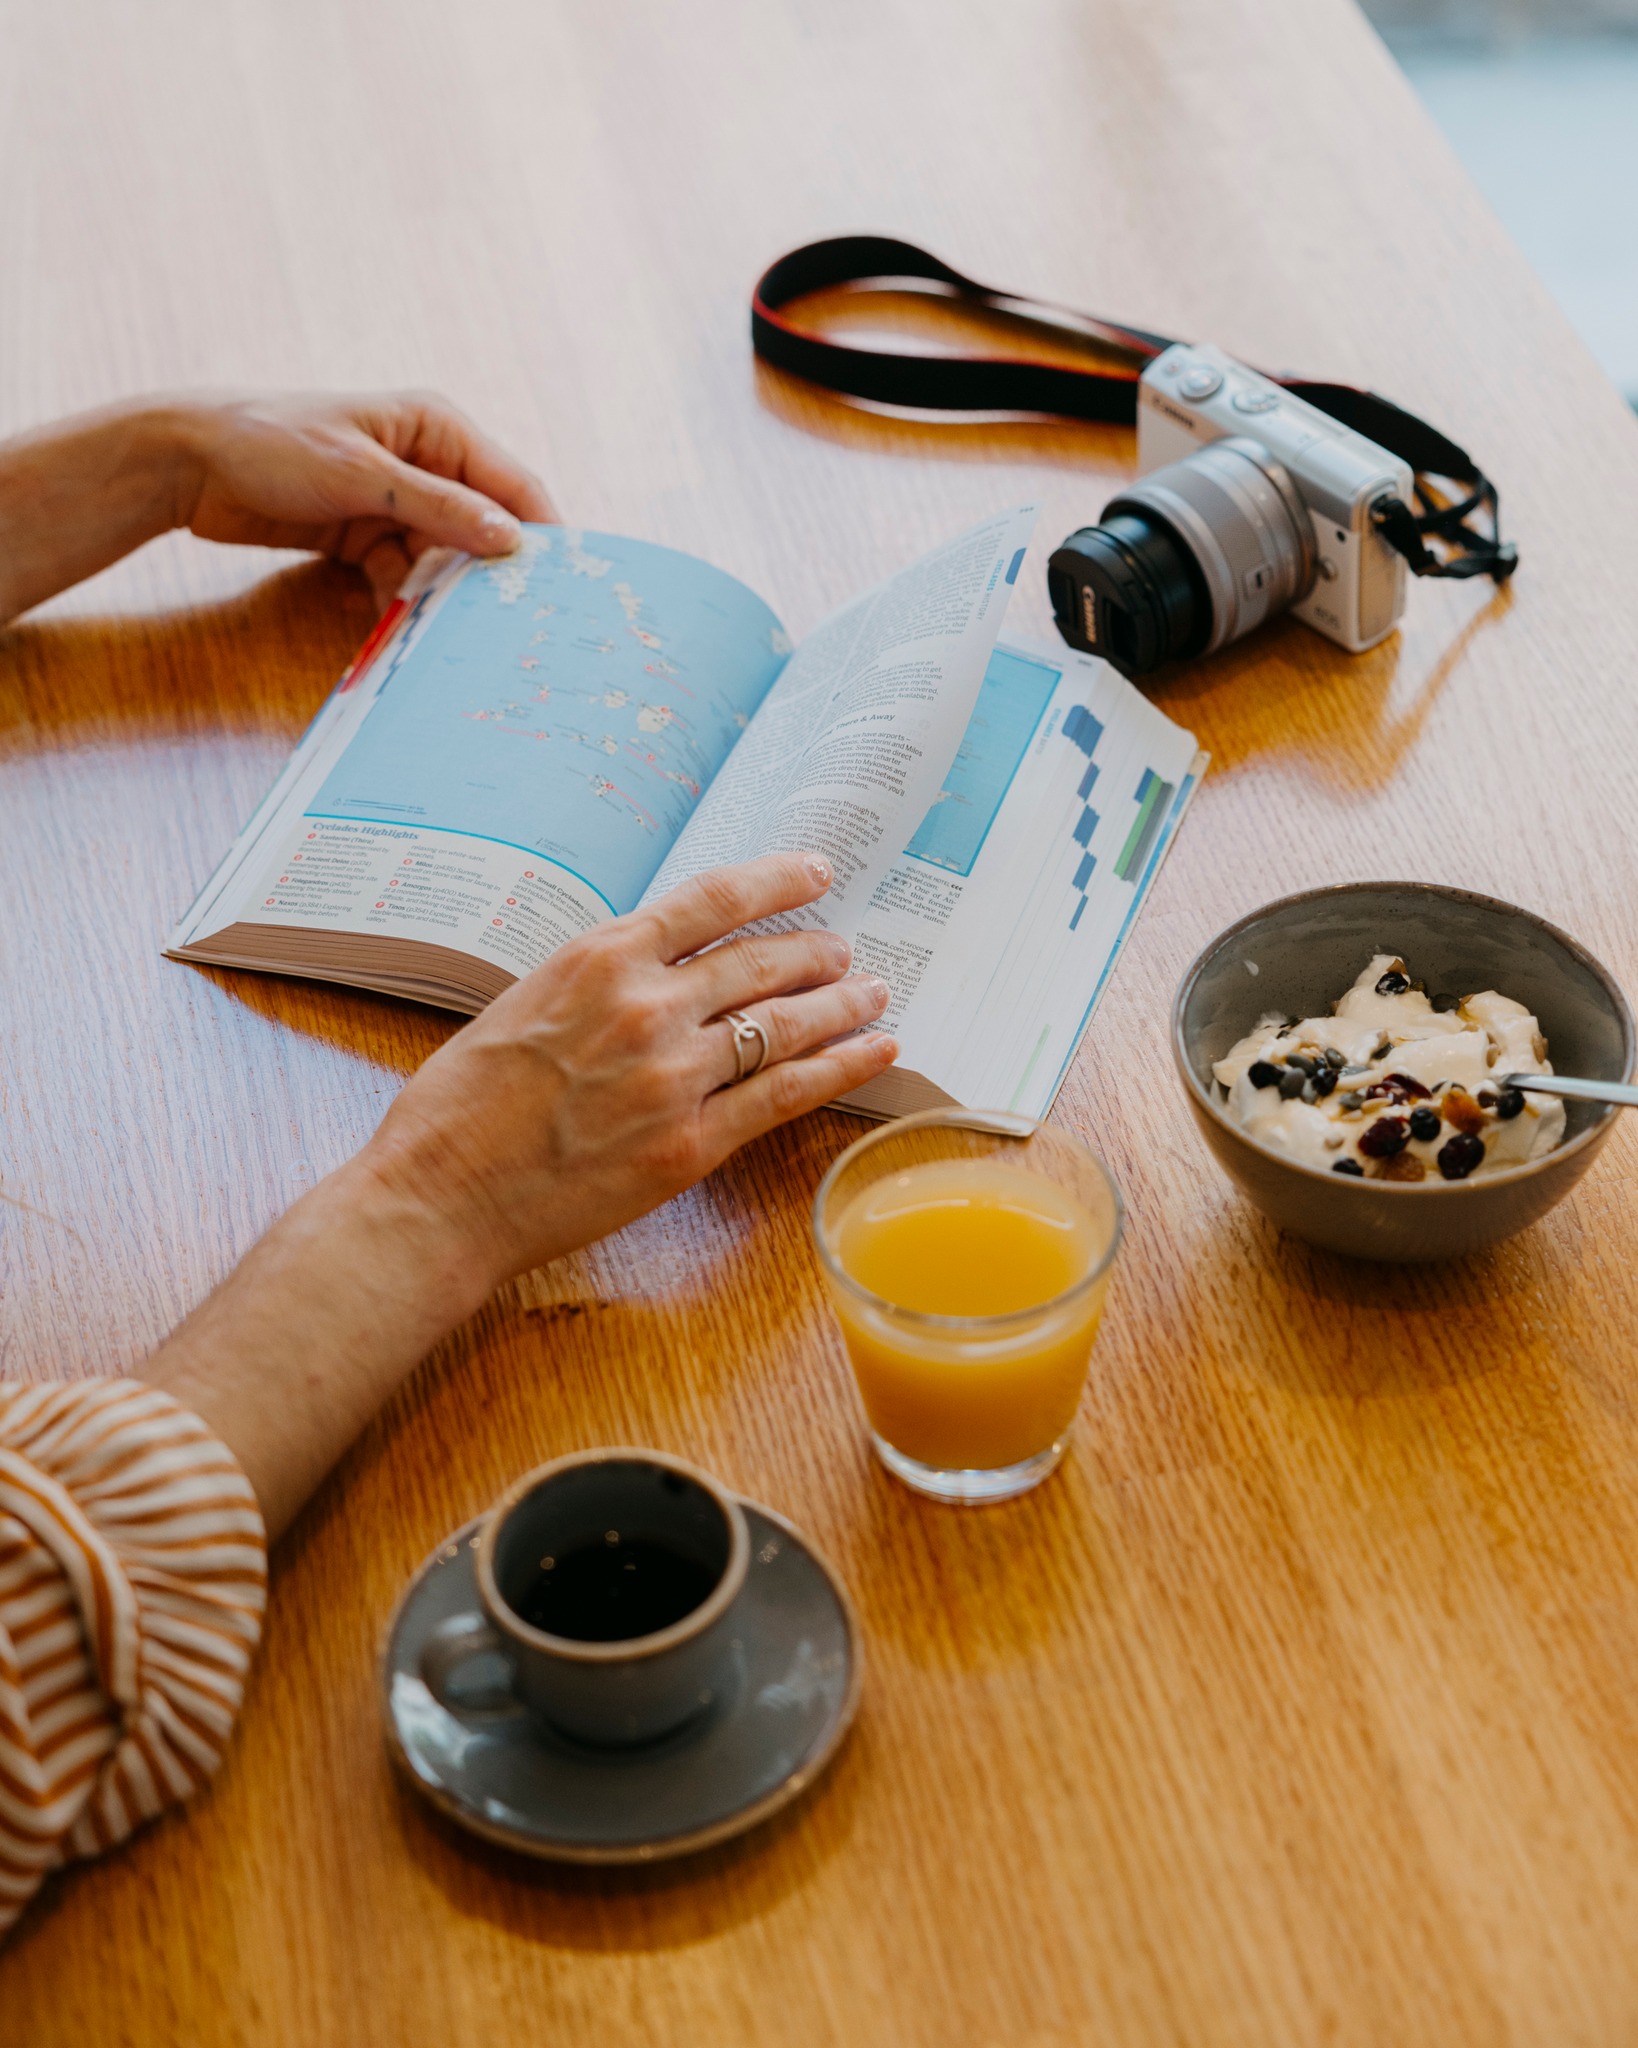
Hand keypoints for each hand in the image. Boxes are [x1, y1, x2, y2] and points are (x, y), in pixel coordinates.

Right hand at [143, 852, 895, 1536]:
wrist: (439, 1197)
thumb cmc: (458, 1111)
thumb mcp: (519, 1008)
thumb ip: (591, 986)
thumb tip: (648, 973)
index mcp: (597, 961)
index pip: (710, 901)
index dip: (775, 881)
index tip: (815, 871)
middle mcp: (645, 1006)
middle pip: (760, 963)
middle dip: (816, 953)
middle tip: (847, 952)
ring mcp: (673, 1075)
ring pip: (784, 1025)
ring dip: (842, 1006)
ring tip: (875, 995)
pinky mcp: (691, 1143)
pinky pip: (786, 1095)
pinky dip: (841, 1069)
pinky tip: (875, 1054)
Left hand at [177, 390, 555, 608]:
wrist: (189, 464)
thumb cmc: (272, 444)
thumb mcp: (361, 476)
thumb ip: (439, 508)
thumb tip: (511, 539)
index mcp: (438, 428)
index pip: (513, 485)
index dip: (542, 535)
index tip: (564, 588)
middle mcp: (427, 463)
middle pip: (483, 529)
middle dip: (491, 575)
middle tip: (513, 627)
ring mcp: (397, 502)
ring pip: (443, 560)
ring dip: (444, 596)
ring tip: (454, 637)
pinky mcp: (368, 536)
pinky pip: (404, 576)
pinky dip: (403, 602)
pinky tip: (402, 630)